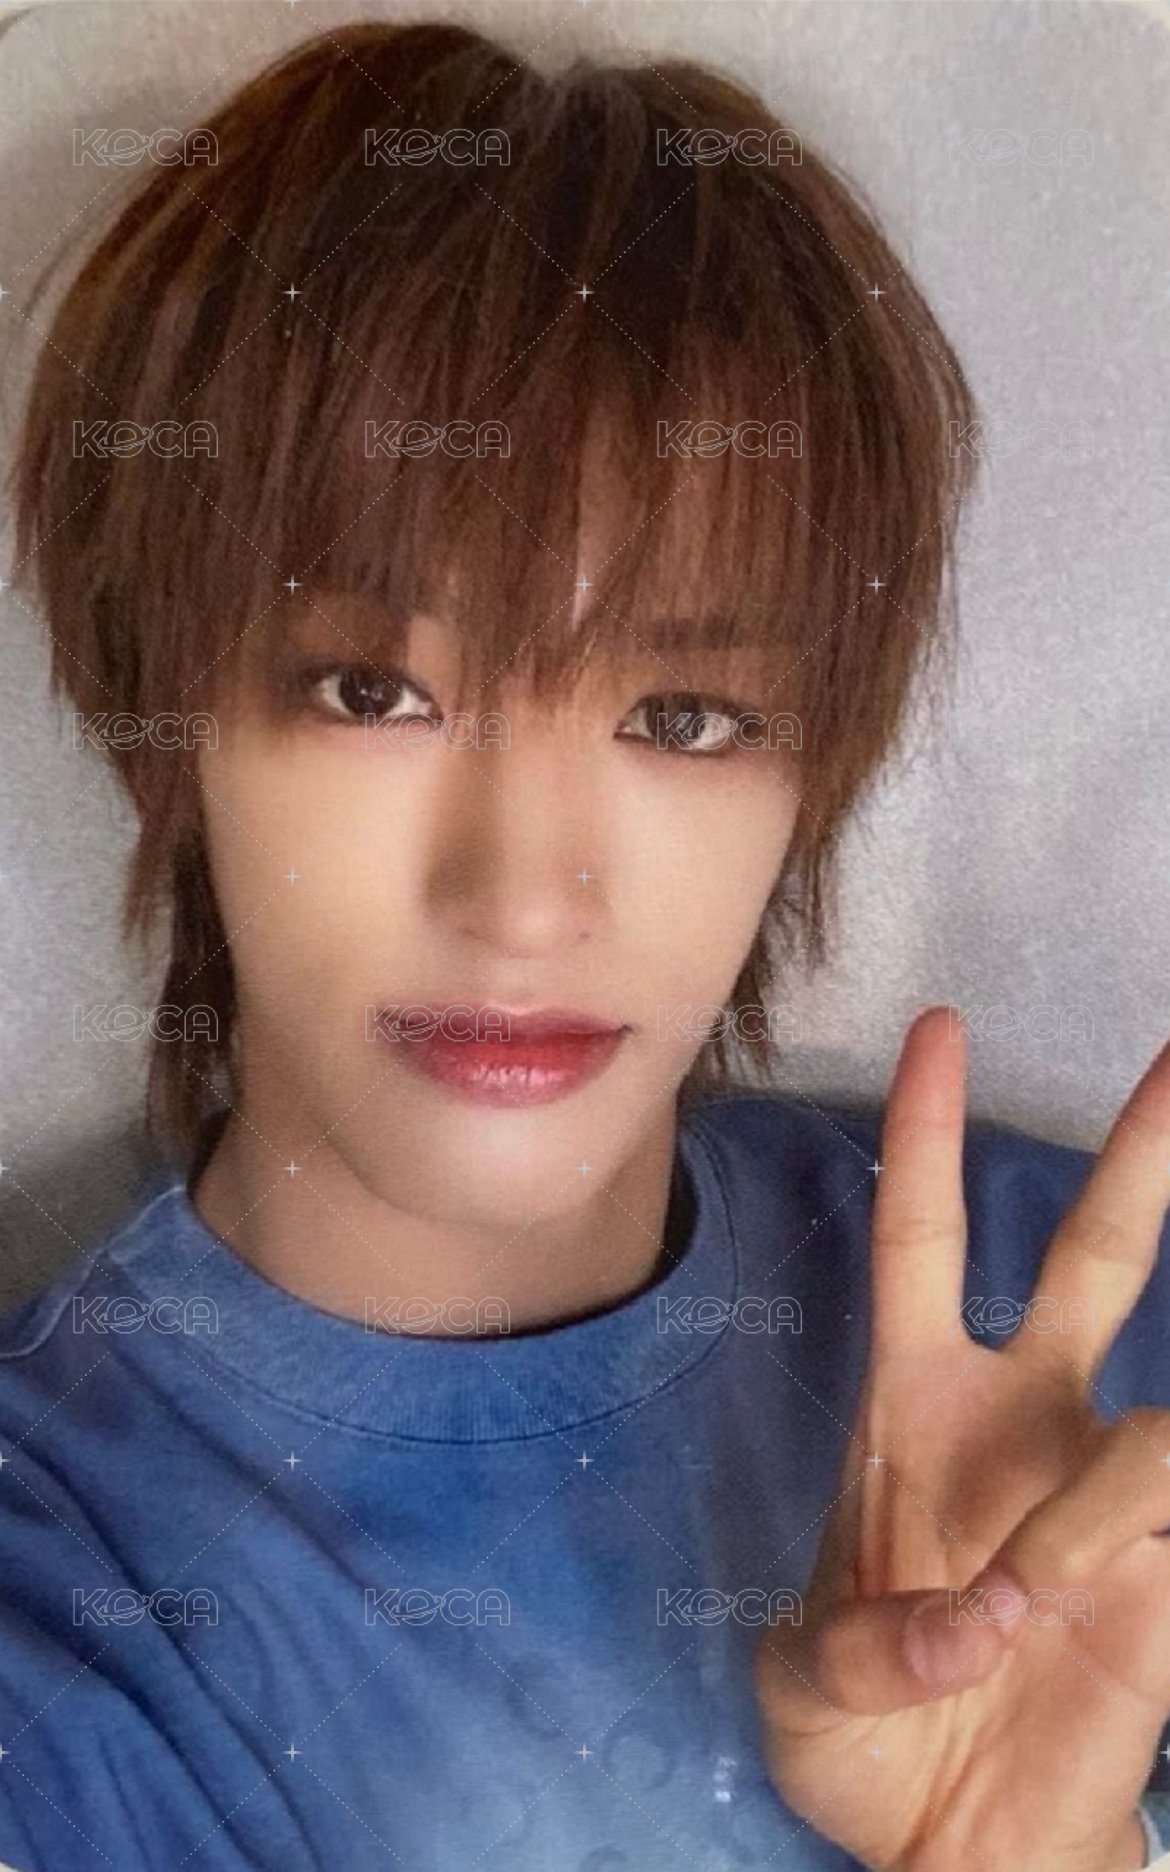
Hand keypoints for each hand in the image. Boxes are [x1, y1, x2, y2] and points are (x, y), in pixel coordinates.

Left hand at [754, 1006, 1169, 1871]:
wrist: (951, 1844)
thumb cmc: (865, 1741)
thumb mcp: (803, 1686)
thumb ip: (860, 1646)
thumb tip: (984, 1616)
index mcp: (915, 1406)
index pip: (922, 1231)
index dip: (927, 1130)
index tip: (940, 1029)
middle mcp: (1024, 1422)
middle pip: (1095, 1255)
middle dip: (1142, 1157)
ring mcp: (1104, 1493)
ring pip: (1154, 1427)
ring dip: (1084, 1519)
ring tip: (1022, 1608)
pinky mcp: (1167, 1570)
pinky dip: (1120, 1551)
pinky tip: (1071, 1614)